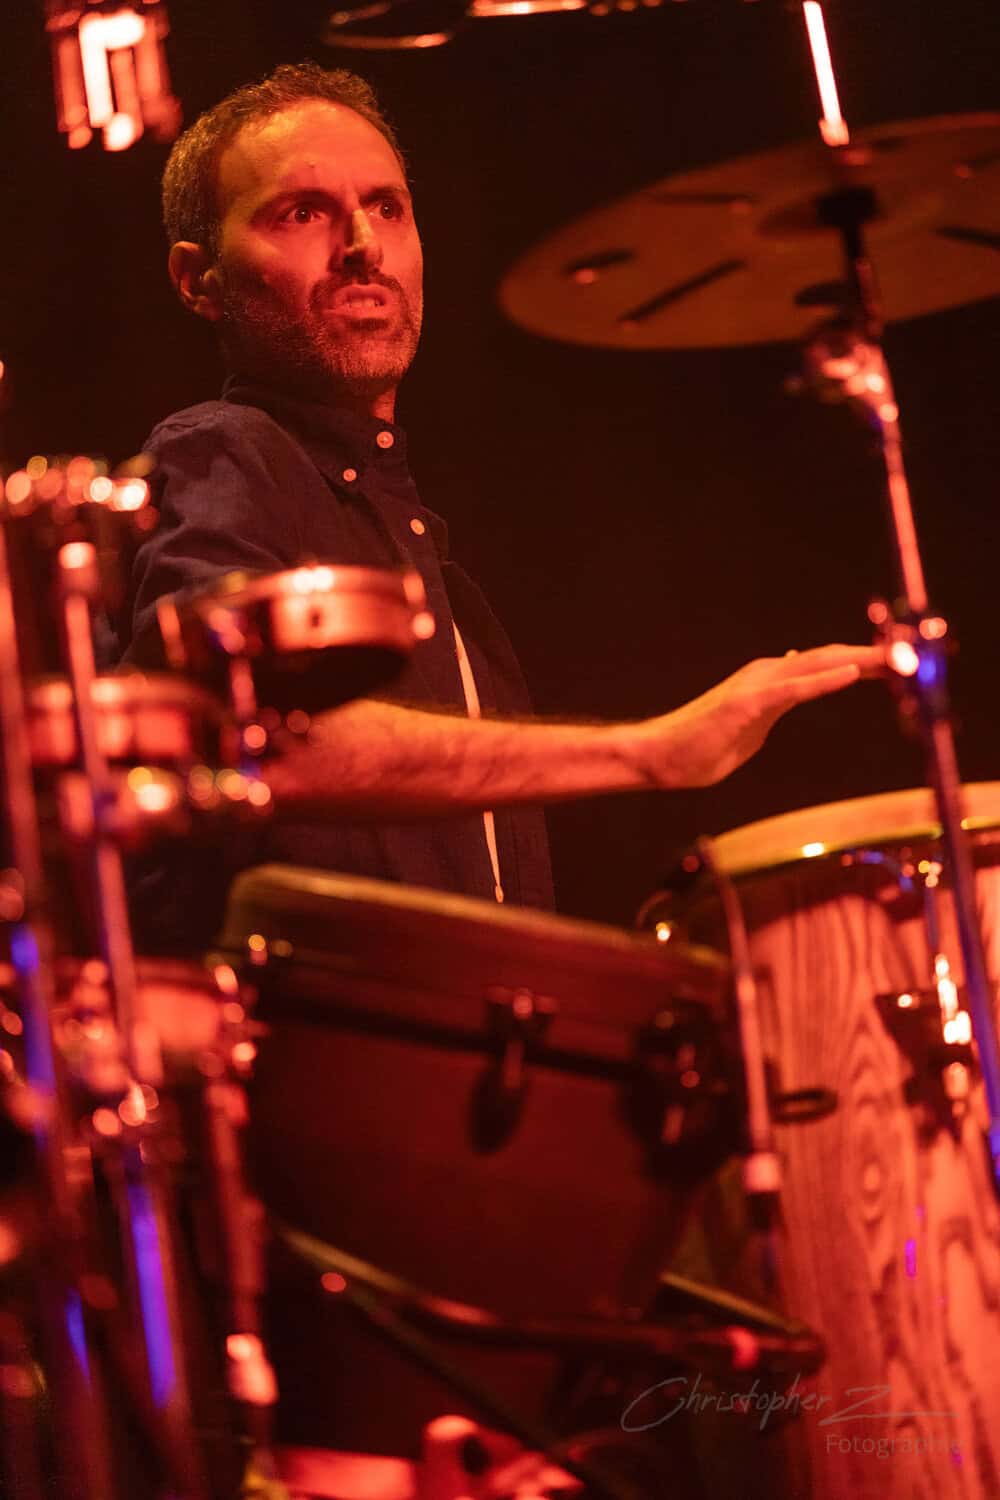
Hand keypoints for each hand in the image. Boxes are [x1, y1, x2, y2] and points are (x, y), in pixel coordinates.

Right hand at [629, 643, 884, 789]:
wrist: (661, 756)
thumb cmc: (700, 747)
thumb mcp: (751, 726)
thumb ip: (775, 706)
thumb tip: (795, 686)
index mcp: (770, 681)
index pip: (824, 666)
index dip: (862, 662)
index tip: (897, 663)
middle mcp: (766, 675)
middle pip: (829, 659)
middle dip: (872, 656)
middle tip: (912, 654)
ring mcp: (757, 687)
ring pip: (818, 666)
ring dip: (859, 661)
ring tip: (896, 657)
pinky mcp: (748, 703)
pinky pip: (795, 689)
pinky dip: (826, 680)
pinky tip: (852, 673)